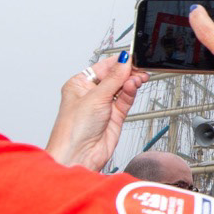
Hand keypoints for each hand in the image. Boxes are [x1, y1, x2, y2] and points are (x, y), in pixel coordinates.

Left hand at [45, 54, 147, 169]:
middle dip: (127, 71)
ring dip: (131, 82)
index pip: (102, 67)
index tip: (131, 57)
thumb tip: (124, 60)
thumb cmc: (73, 129)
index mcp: (79, 84)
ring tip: (139, 78)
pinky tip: (134, 86)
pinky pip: (125, 100)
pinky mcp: (114, 117)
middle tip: (139, 67)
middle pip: (114, 77)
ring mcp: (103, 106)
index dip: (117, 62)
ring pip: (122, 88)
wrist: (79, 155)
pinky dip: (131, 92)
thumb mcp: (95, 97)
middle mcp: (91, 94)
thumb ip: (114, 78)